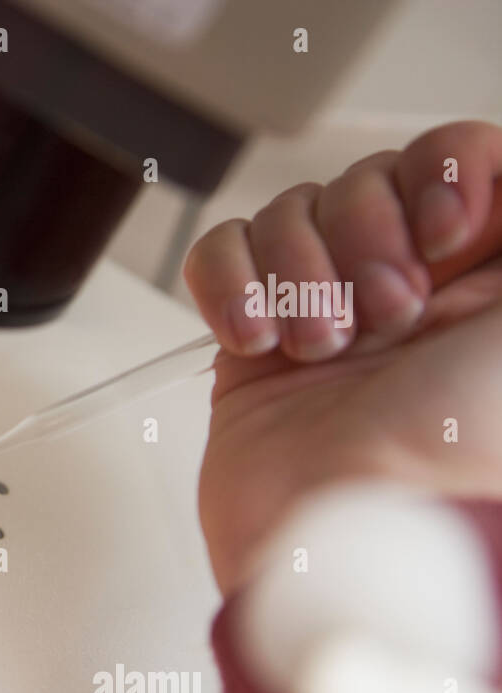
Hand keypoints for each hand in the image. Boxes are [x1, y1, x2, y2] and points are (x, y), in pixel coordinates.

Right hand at [184, 122, 501, 592]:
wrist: (357, 534)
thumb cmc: (465, 446)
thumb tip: (500, 175)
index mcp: (487, 276)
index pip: (457, 158)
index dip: (441, 173)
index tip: (445, 232)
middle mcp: (409, 288)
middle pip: (365, 179)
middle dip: (365, 234)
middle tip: (385, 314)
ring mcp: (325, 311)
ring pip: (288, 212)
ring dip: (299, 270)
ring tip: (320, 346)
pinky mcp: (250, 342)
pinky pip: (220, 256)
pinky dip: (228, 283)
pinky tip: (256, 337)